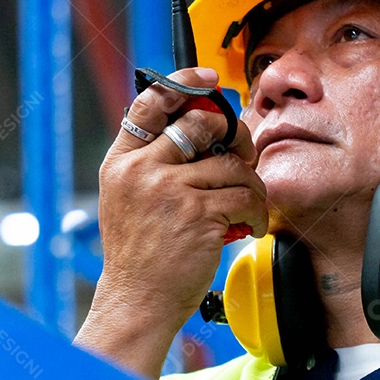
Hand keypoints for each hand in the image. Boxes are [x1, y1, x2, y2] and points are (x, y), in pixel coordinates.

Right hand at [83, 67, 267, 365]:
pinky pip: (244, 196)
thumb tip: (200, 129)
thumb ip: (151, 163)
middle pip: (202, 123)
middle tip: (244, 155)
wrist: (138, 300)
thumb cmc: (140, 255)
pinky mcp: (198, 215)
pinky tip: (253, 226)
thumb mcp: (127, 199)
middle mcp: (142, 170)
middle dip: (234, 135)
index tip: (209, 79)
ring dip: (251, 184)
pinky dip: (258, 210)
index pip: (150, 103)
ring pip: (231, 164)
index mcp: (121, 162)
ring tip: (251, 205)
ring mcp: (170, 191)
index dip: (183, 82)